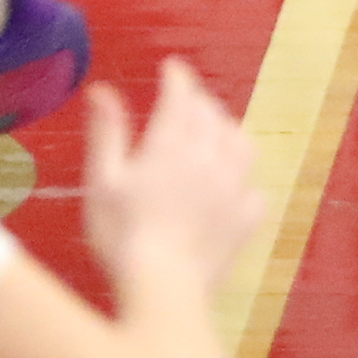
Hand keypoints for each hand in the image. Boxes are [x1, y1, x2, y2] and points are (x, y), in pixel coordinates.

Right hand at [83, 59, 263, 298]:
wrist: (162, 289)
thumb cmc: (122, 236)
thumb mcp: (103, 180)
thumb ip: (107, 132)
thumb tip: (102, 90)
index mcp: (171, 144)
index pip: (181, 95)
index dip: (177, 76)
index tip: (172, 67)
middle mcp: (208, 158)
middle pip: (212, 115)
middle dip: (199, 102)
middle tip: (187, 102)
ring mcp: (232, 190)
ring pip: (241, 144)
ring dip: (228, 132)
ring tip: (215, 135)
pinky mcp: (244, 222)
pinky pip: (254, 191)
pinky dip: (245, 183)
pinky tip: (234, 189)